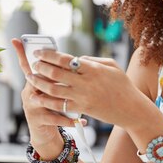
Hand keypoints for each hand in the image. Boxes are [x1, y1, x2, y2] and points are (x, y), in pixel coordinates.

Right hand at [11, 39, 77, 156]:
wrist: (45, 134)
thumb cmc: (53, 109)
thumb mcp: (53, 92)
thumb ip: (57, 78)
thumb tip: (72, 61)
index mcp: (33, 83)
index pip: (27, 65)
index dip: (21, 53)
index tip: (16, 40)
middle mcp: (29, 93)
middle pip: (36, 79)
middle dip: (48, 75)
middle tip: (62, 73)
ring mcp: (31, 106)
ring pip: (45, 98)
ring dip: (60, 98)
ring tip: (75, 99)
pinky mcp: (37, 120)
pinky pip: (54, 118)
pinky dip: (69, 120)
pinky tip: (81, 121)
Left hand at [21, 47, 144, 128]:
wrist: (131, 109)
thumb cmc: (123, 85)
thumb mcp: (111, 65)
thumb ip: (92, 60)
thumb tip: (75, 58)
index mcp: (92, 68)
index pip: (65, 59)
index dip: (49, 55)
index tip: (39, 52)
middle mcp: (86, 82)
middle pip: (55, 73)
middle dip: (40, 67)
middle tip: (33, 63)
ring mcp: (83, 97)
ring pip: (53, 89)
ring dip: (39, 82)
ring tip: (31, 77)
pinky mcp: (82, 109)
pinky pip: (59, 105)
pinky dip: (46, 100)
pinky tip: (37, 96)